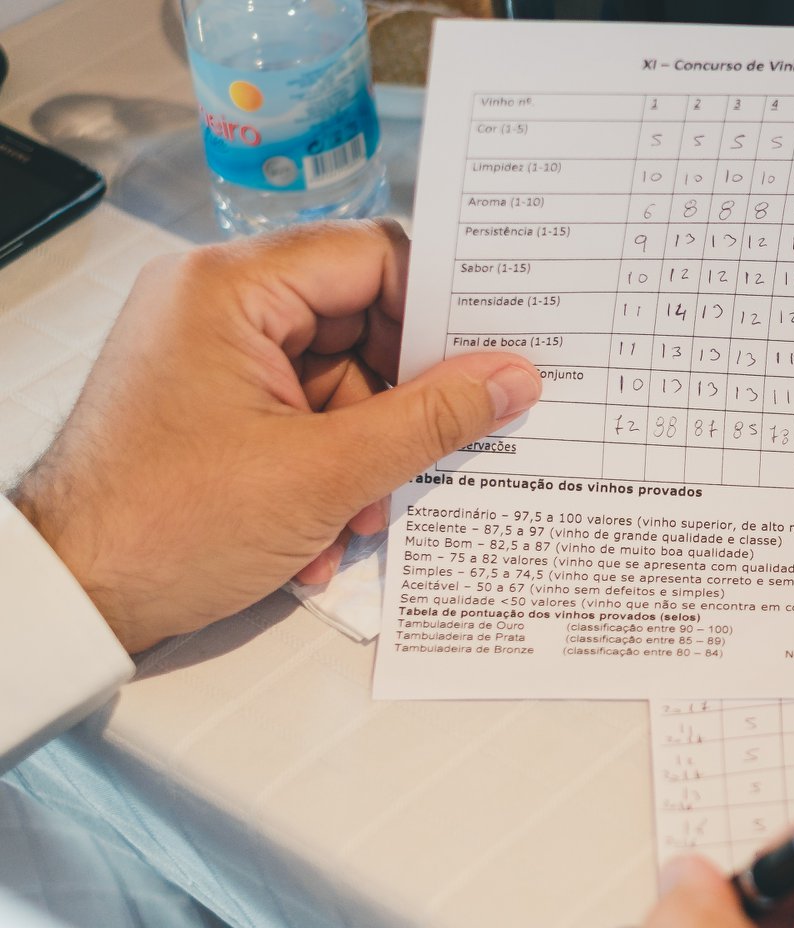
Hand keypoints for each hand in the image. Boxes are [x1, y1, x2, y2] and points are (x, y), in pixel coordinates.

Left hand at [8, 220, 539, 652]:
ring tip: (359, 514)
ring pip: (339, 380)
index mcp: (230, 288)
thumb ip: (432, 419)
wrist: (74, 595)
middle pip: (360, 322)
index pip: (371, 256)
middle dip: (401, 401)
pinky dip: (327, 471)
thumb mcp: (326, 473)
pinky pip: (303, 417)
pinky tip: (323, 527)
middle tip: (441, 445)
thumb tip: (510, 379)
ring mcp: (211, 357)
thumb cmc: (162, 524)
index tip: (487, 360)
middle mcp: (215, 306)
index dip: (438, 310)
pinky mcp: (212, 407)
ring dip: (366, 452)